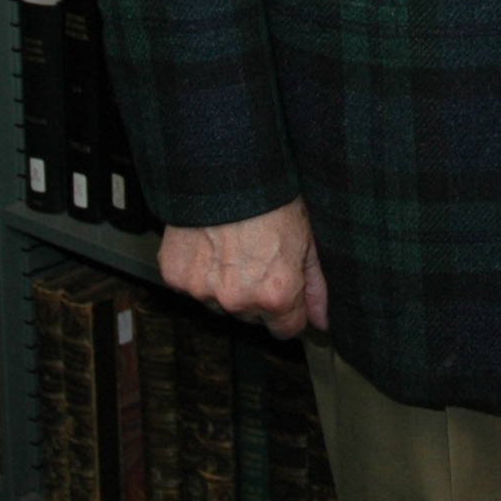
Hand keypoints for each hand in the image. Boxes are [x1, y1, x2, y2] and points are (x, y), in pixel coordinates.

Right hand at [157, 198, 327, 339]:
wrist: (227, 170)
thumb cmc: (272, 197)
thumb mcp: (307, 238)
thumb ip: (317, 285)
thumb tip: (323, 320)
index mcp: (275, 295)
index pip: (285, 330)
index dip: (288, 310)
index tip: (285, 290)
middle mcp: (238, 299)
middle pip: (251, 316)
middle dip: (257, 295)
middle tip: (258, 257)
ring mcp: (203, 290)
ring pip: (219, 302)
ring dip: (225, 284)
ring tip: (233, 247)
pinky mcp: (176, 276)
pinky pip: (191, 285)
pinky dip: (199, 270)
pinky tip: (210, 244)